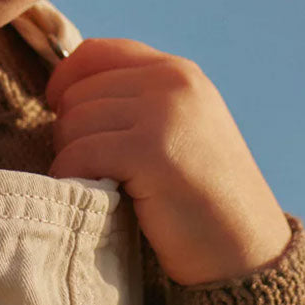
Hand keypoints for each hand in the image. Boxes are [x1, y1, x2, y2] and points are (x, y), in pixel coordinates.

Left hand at [45, 37, 292, 285]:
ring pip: (74, 122)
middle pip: (79, 91)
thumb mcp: (181, 127)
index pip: (97, 51)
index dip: (66, 79)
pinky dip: (71, 177)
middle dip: (70, 130)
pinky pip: (79, 154)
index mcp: (178, 72)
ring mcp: (163, 114)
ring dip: (70, 157)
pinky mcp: (150, 152)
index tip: (57, 109)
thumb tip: (66, 92)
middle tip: (88, 167)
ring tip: (95, 182)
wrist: (247, 252)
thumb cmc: (204, 198)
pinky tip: (89, 194)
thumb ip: (138, 99)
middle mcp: (172, 82)